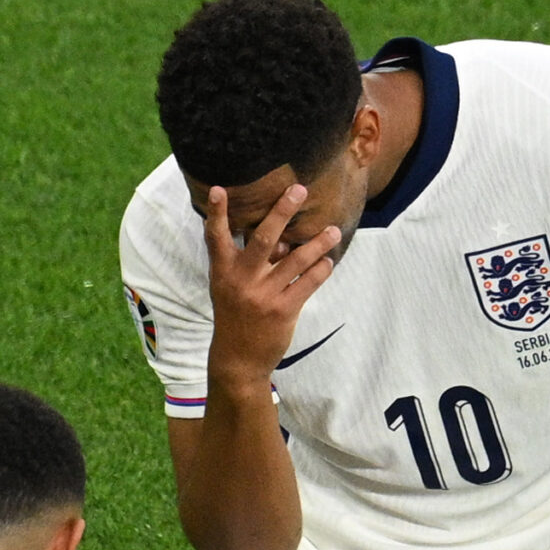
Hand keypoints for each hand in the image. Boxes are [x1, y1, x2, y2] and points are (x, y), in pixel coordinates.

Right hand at [201, 183, 339, 389]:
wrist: (238, 360)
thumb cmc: (235, 316)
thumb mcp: (229, 288)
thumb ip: (249, 263)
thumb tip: (283, 239)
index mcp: (223, 271)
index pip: (216, 237)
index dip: (218, 213)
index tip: (220, 189)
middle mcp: (242, 280)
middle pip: (265, 238)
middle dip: (282, 211)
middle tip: (299, 189)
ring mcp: (264, 295)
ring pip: (296, 260)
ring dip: (318, 243)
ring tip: (333, 231)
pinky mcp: (283, 310)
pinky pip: (308, 284)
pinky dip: (320, 271)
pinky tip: (328, 262)